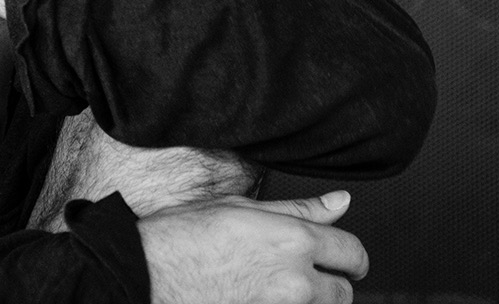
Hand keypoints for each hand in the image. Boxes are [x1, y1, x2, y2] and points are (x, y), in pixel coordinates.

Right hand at [138, 191, 366, 303]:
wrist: (145, 274)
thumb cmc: (182, 237)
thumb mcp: (242, 208)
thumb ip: (299, 209)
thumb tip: (340, 203)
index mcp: (293, 241)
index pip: (353, 253)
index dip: (351, 255)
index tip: (345, 258)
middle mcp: (294, 283)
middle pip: (344, 293)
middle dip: (334, 283)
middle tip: (310, 274)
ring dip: (312, 301)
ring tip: (279, 286)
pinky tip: (259, 296)